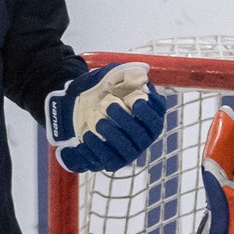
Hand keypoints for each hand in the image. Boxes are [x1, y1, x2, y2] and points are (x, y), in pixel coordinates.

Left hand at [46, 62, 167, 172]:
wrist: (77, 112)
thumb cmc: (101, 93)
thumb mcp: (112, 79)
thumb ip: (127, 73)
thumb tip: (142, 71)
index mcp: (149, 119)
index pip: (156, 118)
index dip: (149, 111)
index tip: (135, 100)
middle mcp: (143, 138)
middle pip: (141, 134)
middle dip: (125, 119)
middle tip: (108, 104)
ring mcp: (130, 152)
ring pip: (126, 148)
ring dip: (111, 133)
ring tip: (96, 119)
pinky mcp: (114, 162)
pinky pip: (109, 159)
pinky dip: (98, 147)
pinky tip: (87, 134)